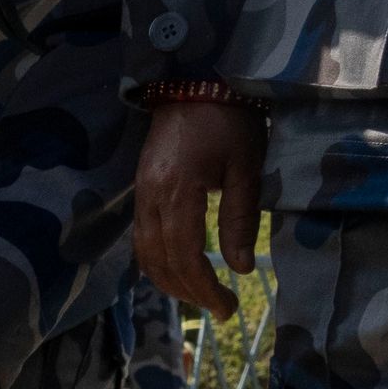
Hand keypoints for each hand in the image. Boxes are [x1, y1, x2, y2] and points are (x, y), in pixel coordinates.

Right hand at [135, 99, 264, 316]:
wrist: (195, 80)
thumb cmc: (229, 120)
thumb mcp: (245, 168)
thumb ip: (241, 219)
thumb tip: (241, 267)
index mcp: (178, 193)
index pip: (185, 257)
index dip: (205, 289)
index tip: (228, 307)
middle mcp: (151, 198)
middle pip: (161, 262)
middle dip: (189, 292)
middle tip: (218, 308)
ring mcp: (141, 193)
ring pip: (145, 254)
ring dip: (170, 281)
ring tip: (199, 294)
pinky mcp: (141, 188)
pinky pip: (141, 237)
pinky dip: (158, 261)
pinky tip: (178, 268)